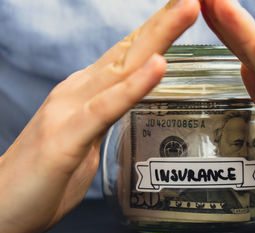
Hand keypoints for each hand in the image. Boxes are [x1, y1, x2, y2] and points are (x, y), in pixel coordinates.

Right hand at [0, 0, 199, 232]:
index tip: (187, 6)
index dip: (160, 28)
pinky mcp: (67, 138)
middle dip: (166, 19)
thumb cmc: (47, 174)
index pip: (129, 52)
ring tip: (187, 7)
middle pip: (131, 49)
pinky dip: (134, 87)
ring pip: (122, 68)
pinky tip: (157, 66)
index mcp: (88, 91)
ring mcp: (72, 110)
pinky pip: (106, 108)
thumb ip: (107, 113)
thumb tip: (130, 102)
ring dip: (159, 37)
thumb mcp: (87, 136)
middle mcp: (80, 91)